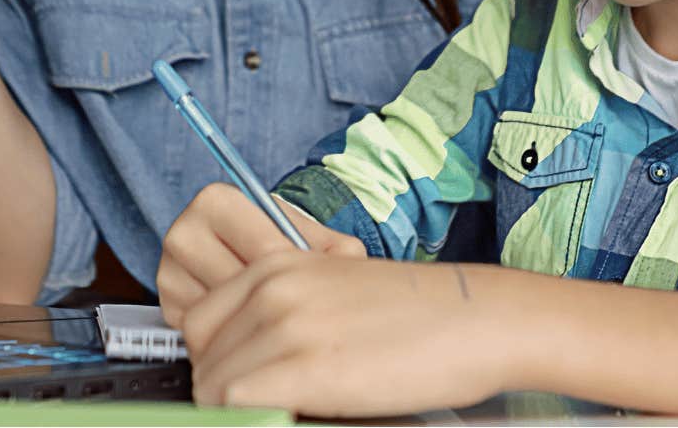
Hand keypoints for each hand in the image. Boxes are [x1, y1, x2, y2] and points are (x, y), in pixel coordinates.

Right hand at [157, 184, 363, 329]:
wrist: (252, 252)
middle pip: (242, 287)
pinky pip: (210, 334)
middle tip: (303, 310)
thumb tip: (350, 263)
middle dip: (277, 302)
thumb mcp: (312, 235)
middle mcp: (183, 233)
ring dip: (255, 322)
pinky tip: (253, 324)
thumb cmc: (283, 240)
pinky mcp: (168, 307)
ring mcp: (170, 273)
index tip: (315, 291)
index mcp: (215, 201)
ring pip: (225, 315)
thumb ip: (333, 247)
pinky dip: (236, 334)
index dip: (299, 277)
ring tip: (279, 315)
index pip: (264, 251)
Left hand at [181, 254, 514, 415]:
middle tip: (265, 402)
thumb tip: (246, 364)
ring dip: (238, 408)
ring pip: (214, 386)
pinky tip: (292, 416)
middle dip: (222, 387)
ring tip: (284, 410)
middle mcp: (272, 289)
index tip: (243, 380)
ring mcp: (287, 326)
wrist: (479, 320)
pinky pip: (238, 404)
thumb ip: (282, 315)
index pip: (198, 321)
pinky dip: (252, 418)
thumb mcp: (334, 292)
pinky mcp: (307, 367)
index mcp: (276, 266)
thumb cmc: (420, 316)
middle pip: (201, 355)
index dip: (215, 360)